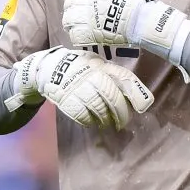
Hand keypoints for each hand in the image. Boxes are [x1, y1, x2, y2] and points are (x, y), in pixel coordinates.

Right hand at [4, 47, 153, 129]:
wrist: (46, 68)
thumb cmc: (78, 68)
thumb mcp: (96, 64)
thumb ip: (112, 76)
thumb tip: (133, 94)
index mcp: (102, 66)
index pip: (124, 78)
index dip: (136, 93)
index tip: (144, 106)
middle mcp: (92, 75)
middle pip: (112, 97)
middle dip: (121, 113)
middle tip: (123, 122)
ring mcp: (78, 87)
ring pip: (98, 107)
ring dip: (106, 119)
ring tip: (108, 124)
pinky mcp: (66, 98)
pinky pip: (81, 114)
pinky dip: (89, 121)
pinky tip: (92, 123)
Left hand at [62, 0, 189, 73]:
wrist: (136, 19)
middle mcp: (80, 3)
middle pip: (70, 3)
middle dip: (76, 6)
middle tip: (88, 11)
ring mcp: (81, 20)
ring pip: (69, 19)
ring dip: (74, 20)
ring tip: (84, 23)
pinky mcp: (84, 35)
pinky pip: (74, 34)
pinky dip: (77, 34)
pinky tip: (85, 33)